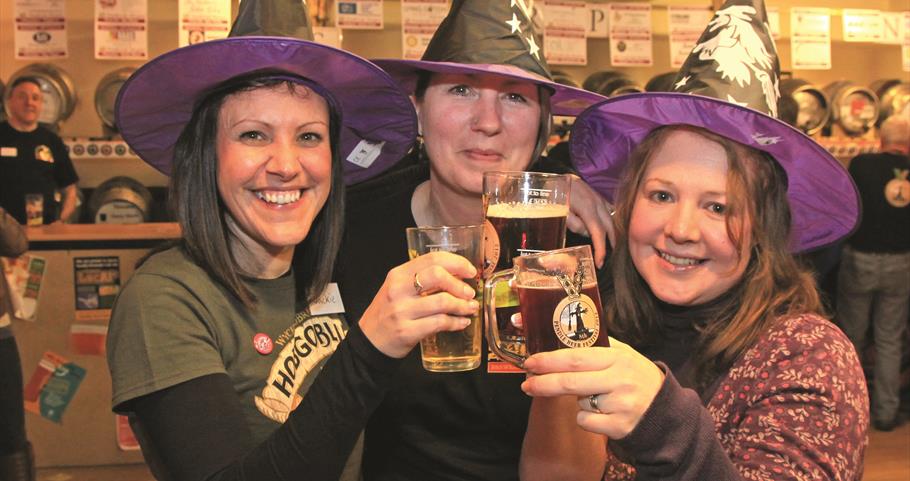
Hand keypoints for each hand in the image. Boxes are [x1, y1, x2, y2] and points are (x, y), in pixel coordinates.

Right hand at [359, 251, 478, 357]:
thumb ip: (423, 280)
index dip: (456, 263)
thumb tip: (458, 276)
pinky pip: (439, 323)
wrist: (370, 341)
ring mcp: (402, 311)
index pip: (432, 259)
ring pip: (442, 302)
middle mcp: (398, 290)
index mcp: (398, 275)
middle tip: (469, 293)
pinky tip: (462, 322)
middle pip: (437, 276)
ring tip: (470, 308)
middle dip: (459, 284)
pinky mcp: (407, 331)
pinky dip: (456, 322)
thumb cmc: (389, 313)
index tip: (470, 271)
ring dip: (462, 305)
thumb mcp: (399, 290)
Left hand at [520, 338, 664, 439]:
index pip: (576, 357)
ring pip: (579, 403)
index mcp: (618, 358)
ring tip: (599, 397)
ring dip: (579, 401)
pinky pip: (586, 422)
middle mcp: (620, 380)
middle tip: (526, 385)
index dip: (550, 360)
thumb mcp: (626, 355)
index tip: (530, 362)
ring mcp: (620, 404)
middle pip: (570, 382)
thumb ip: (600, 345)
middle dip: (544, 383)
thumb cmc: (639, 378)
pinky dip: (587, 419)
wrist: (665, 411)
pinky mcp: (620, 426)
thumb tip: (562, 332)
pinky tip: (604, 413)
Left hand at [566, 174, 615, 267]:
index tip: (600, 262)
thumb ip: (574, 223)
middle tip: (606, 259)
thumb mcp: (559, 211)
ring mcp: (600, 200)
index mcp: (588, 209)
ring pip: (613, 219)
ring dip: (614, 234)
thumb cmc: (555, 194)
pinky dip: (613, 222)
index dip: (601, 249)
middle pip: (609, 228)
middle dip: (610, 245)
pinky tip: (613, 230)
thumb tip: (587, 233)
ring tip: (612, 247)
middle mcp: (597, 204)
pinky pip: (611, 211)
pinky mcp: (599, 197)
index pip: (598, 233)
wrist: (558, 175)